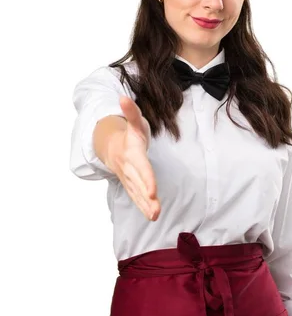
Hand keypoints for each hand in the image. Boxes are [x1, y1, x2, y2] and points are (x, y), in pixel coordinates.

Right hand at [109, 95, 160, 220]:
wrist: (111, 145)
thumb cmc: (129, 134)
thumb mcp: (133, 121)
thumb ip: (131, 111)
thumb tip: (123, 98)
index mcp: (132, 153)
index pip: (141, 168)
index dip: (147, 179)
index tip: (153, 191)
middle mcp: (129, 168)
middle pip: (138, 184)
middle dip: (146, 197)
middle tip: (155, 209)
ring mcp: (129, 178)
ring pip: (137, 193)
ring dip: (145, 205)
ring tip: (155, 216)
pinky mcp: (131, 184)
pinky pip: (136, 197)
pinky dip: (143, 207)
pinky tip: (152, 216)